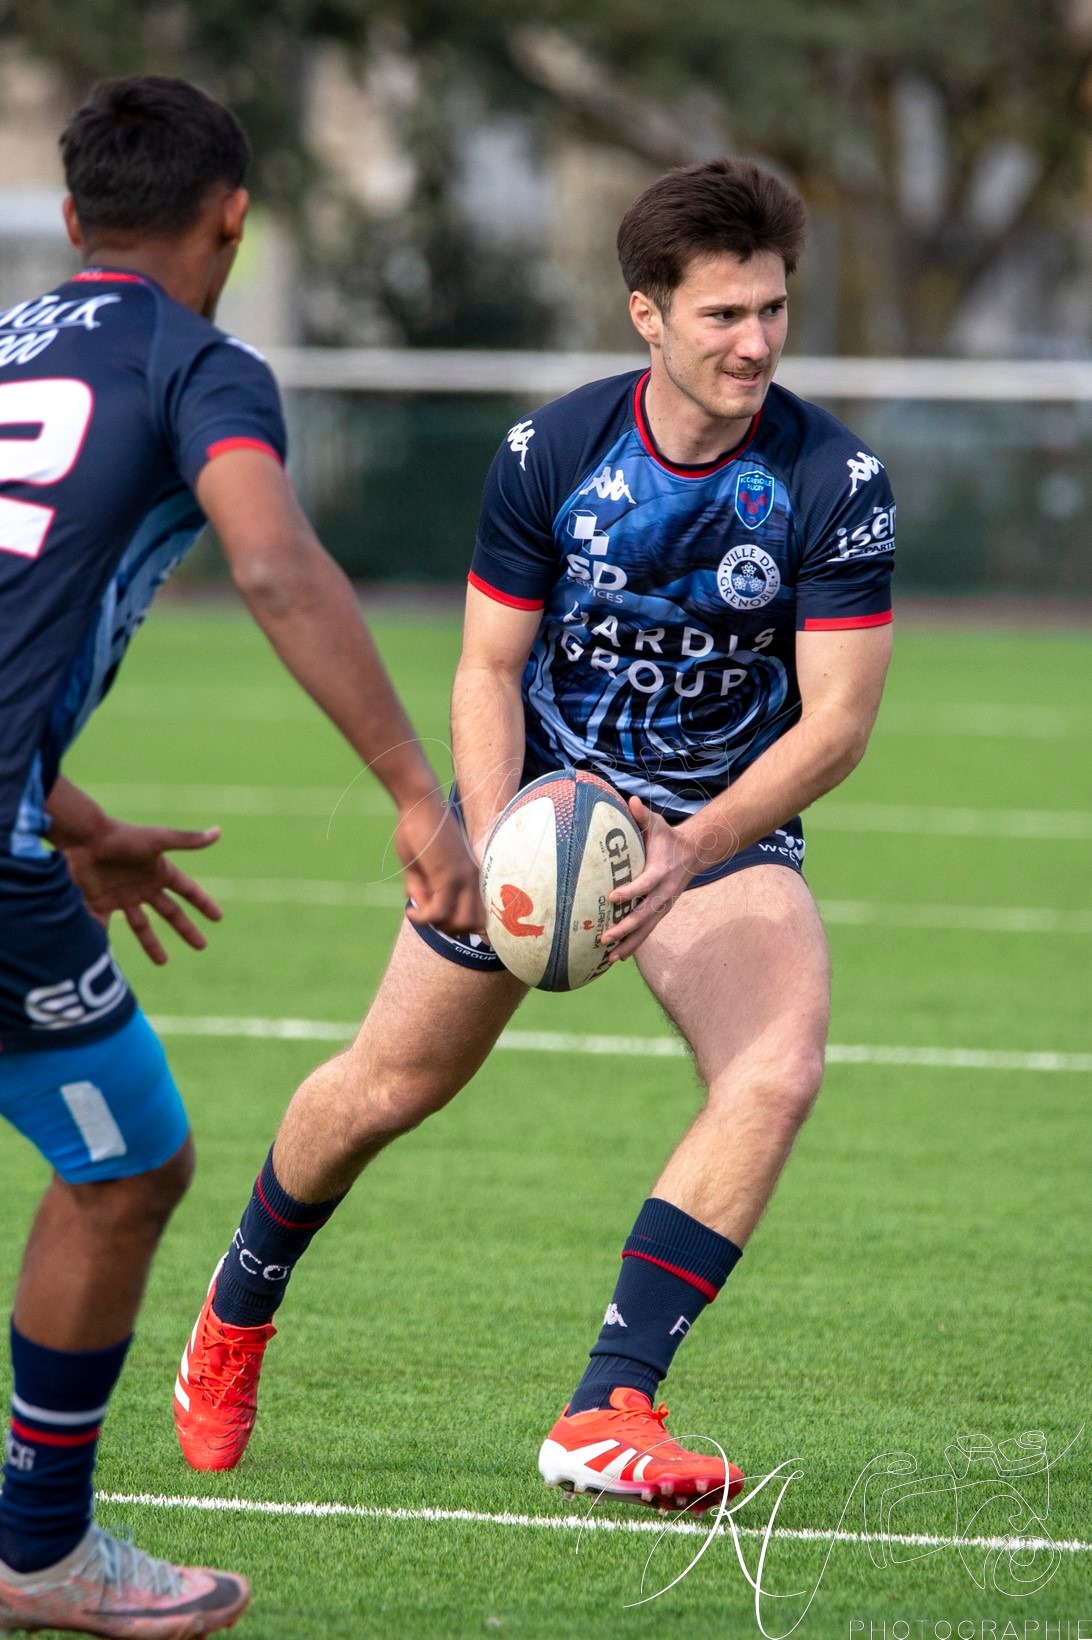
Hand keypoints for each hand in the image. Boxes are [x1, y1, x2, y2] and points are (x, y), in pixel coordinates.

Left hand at [63, 820, 222, 964]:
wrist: (84, 839)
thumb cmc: (122, 837)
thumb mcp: (158, 840)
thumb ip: (187, 840)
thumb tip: (219, 832)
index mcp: (160, 872)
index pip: (188, 891)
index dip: (203, 903)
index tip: (218, 917)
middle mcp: (144, 887)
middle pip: (170, 912)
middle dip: (186, 929)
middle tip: (201, 946)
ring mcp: (123, 897)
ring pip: (141, 926)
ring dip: (152, 944)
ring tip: (162, 962)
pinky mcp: (101, 904)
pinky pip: (105, 926)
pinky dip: (106, 938)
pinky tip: (111, 955)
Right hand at [396, 793, 484, 934]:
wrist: (420, 804)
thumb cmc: (420, 831)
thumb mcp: (422, 868)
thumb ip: (424, 890)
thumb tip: (421, 910)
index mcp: (473, 876)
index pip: (483, 915)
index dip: (463, 926)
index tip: (439, 921)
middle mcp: (474, 879)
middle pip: (475, 925)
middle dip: (450, 929)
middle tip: (428, 917)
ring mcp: (463, 878)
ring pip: (461, 923)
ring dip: (438, 925)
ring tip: (420, 912)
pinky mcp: (447, 876)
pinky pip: (439, 912)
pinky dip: (423, 918)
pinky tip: (411, 910)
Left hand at [599, 797, 700, 961]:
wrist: (695, 853)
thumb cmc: (669, 837)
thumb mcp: (658, 824)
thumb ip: (643, 815)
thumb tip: (630, 800)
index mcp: (661, 872)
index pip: (645, 884)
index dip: (630, 891)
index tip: (612, 898)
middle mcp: (664, 892)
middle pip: (645, 914)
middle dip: (625, 927)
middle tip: (604, 936)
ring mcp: (664, 904)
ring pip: (647, 928)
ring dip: (629, 943)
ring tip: (609, 958)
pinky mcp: (662, 911)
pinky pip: (648, 930)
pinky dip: (634, 944)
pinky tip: (619, 956)